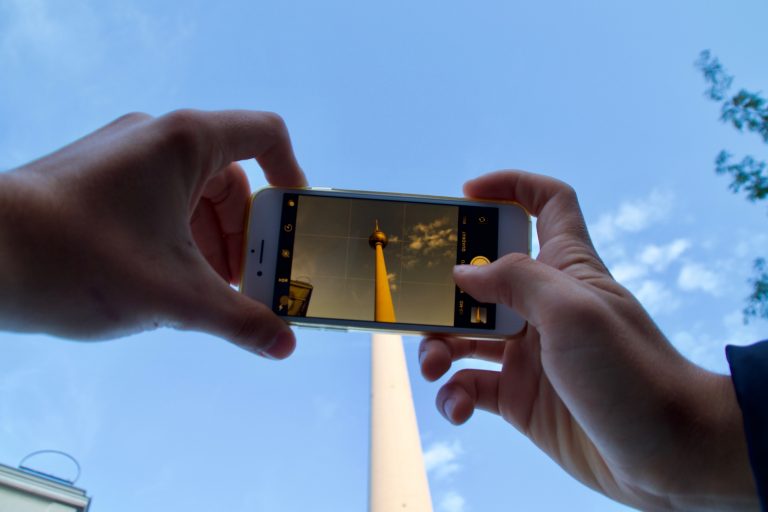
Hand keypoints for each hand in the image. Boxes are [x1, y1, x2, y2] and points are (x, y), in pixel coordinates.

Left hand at [0, 110, 304, 358]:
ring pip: (193, 198)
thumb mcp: (174, 296)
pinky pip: (160, 204)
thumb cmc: (78, 259)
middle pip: (231, 181)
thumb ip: (239, 320)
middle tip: (251, 284)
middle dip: (246, 237)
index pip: (266, 135)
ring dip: (212, 245)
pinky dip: (178, 241)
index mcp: (185, 143)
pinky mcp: (99, 180)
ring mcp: (123, 157)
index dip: (292, 175)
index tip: (292, 224)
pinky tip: (168, 286)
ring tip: (208, 296)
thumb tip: (284, 345)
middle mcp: (156, 138)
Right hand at [420, 171, 757, 509]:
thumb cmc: (632, 373)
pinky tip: (457, 407)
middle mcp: (542, 304)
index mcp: (566, 267)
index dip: (511, 186)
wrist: (668, 456)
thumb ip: (514, 280)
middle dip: (445, 286)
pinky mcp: (518, 396)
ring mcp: (527, 352)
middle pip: (482, 274)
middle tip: (419, 301)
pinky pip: (469, 386)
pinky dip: (453, 395)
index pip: (547, 204)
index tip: (467, 193)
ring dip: (437, 345)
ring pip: (464, 334)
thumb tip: (462, 273)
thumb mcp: (573, 312)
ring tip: (431, 366)